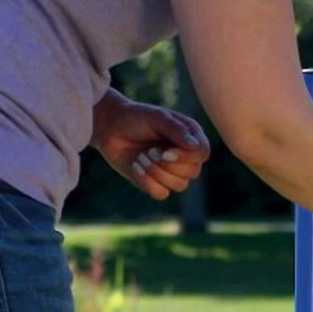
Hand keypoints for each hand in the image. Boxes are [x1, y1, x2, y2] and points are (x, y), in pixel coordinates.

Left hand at [91, 90, 211, 201]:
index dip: (186, 157)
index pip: (202, 153)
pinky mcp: (157, 183)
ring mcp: (173, 172)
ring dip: (155, 172)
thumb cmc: (135, 118)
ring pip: (179, 185)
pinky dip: (147, 182)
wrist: (110, 127)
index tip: (165, 151)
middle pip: (192, 172)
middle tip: (149, 150)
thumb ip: (177, 130)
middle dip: (167, 164)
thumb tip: (195, 147)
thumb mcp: (156, 117)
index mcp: (190, 137)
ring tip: (140, 157)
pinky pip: (162, 194)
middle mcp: (186, 157)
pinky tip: (136, 167)